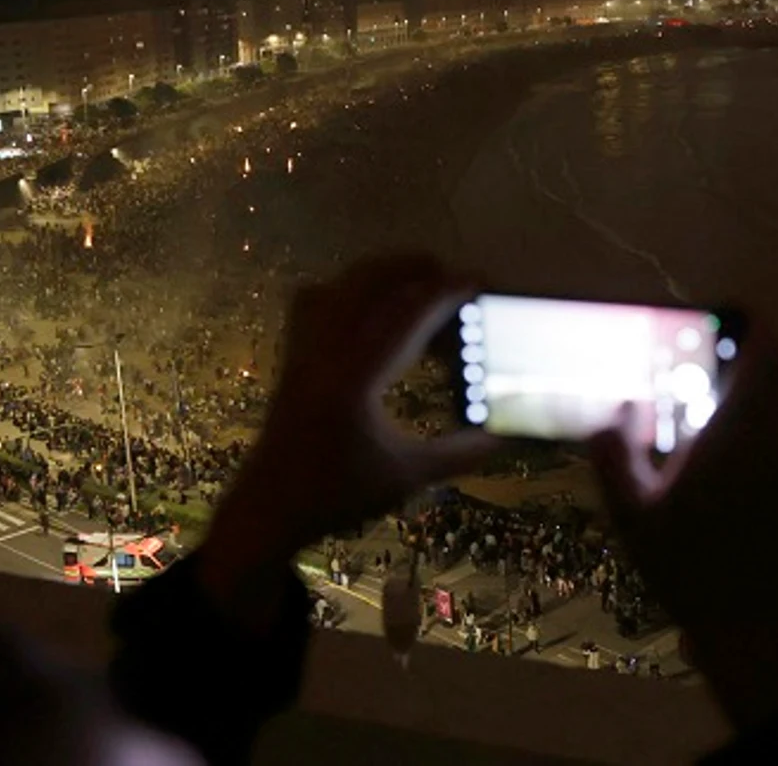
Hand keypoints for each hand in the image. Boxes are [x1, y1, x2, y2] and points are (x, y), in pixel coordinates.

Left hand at [201, 256, 493, 602]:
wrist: (269, 508)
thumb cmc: (339, 495)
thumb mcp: (408, 476)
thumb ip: (461, 452)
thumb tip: (508, 434)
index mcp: (356, 379)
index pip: (407, 315)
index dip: (447, 292)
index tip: (480, 280)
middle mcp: (325, 352)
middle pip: (370, 282)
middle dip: (416, 270)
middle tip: (454, 281)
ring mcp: (303, 349)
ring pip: (340, 285)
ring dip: (382, 276)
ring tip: (418, 286)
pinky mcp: (292, 354)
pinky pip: (314, 301)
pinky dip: (346, 291)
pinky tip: (369, 309)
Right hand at [588, 330, 777, 727]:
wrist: (754, 624)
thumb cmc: (687, 569)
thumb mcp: (631, 513)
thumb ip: (615, 449)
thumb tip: (622, 403)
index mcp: (747, 429)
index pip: (761, 339)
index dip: (734, 317)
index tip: (699, 320)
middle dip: (741, 348)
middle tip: (698, 360)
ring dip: (764, 377)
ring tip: (720, 395)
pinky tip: (746, 430)